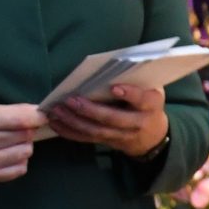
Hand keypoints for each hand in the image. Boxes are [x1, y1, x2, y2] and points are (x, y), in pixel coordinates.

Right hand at [0, 103, 45, 186]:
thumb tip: (39, 113)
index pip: (20, 119)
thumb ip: (9, 112)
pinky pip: (20, 169)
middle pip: (26, 135)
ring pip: (26, 152)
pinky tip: (7, 156)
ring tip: (9, 144)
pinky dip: (19, 161)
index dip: (37, 117)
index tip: (42, 116)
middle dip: (26, 131)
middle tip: (14, 130)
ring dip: (23, 146)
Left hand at [44, 83, 168, 156]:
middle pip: (113, 119)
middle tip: (70, 100)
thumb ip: (136, 80)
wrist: (152, 136)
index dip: (129, 94)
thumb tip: (111, 66)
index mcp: (151, 105)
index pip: (142, 100)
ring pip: (96, 131)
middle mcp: (138, 123)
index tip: (113, 87)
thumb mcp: (151, 90)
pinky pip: (87, 139)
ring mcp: (122, 136)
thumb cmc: (148, 103)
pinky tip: (56, 124)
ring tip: (57, 111)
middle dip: (90, 110)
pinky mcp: (108, 142)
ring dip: (74, 121)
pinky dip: (70, 132)